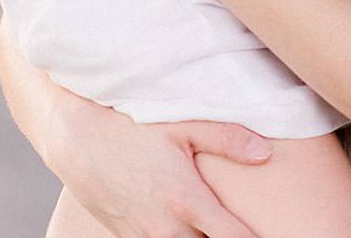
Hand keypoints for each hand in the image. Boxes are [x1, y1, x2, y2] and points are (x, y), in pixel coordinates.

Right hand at [0, 24, 268, 237]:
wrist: (71, 135)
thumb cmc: (126, 124)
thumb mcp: (177, 123)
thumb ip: (225, 137)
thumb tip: (266, 152)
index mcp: (187, 201)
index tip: (280, 237)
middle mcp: (166, 228)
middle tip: (236, 229)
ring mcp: (144, 237)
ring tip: (206, 227)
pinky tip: (179, 227)